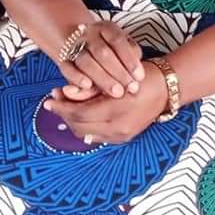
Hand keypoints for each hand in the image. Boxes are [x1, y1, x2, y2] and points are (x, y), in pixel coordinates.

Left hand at [44, 61, 168, 143]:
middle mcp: (118, 128)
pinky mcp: (124, 138)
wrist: (166, 88)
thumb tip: (65, 92)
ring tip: (64, 108)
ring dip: (72, 122)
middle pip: (80, 126)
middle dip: (63, 114)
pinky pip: (98, 136)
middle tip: (53, 102)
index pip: (79, 113)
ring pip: (86, 134)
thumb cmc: (141, 75)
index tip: (49, 98)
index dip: (61, 107)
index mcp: (116, 110)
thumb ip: (90, 87)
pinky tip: (80, 117)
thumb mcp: (115, 75)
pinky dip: (85, 127)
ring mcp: (122, 136)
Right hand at [57, 20, 144, 98]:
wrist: (80, 42)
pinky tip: (88, 86)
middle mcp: (89, 34)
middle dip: (118, 72)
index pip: (117, 40)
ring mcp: (74, 46)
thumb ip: (131, 56)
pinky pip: (67, 68)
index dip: (129, 59)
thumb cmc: (111, 49)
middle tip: (130, 89)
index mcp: (106, 28)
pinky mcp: (64, 59)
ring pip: (85, 61)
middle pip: (102, 52)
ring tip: (116, 92)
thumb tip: (138, 74)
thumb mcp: (122, 45)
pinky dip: (77, 77)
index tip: (140, 77)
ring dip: (102, 78)